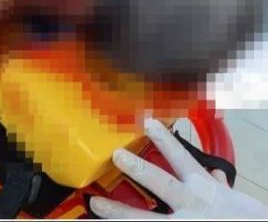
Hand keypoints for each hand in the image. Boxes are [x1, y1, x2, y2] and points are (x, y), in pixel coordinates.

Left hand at [90, 118, 267, 218]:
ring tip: (95, 204)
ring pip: (145, 219)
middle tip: (116, 155)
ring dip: (119, 212)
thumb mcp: (238, 202)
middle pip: (161, 183)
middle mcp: (191, 206)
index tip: (147, 122)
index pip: (182, 158)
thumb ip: (221, 188)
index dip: (164, 140)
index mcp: (205, 190)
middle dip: (137, 168)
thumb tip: (218, 176)